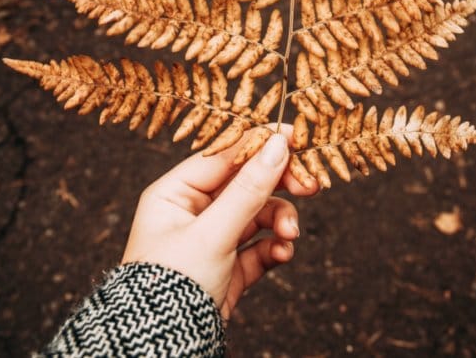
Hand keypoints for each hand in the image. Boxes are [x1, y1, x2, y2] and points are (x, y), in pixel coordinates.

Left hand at [120, 125, 318, 318]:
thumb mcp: (212, 232)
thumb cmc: (172, 282)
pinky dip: (274, 248)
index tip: (295, 139)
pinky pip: (259, 247)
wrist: (163, 342)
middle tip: (311, 186)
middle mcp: (190, 213)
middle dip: (277, 188)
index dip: (259, 146)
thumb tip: (277, 144)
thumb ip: (248, 189)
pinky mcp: (228, 269)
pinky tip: (282, 254)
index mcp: (173, 193)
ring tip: (289, 236)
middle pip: (244, 185)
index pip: (222, 158)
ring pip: (257, 217)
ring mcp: (210, 240)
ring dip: (279, 222)